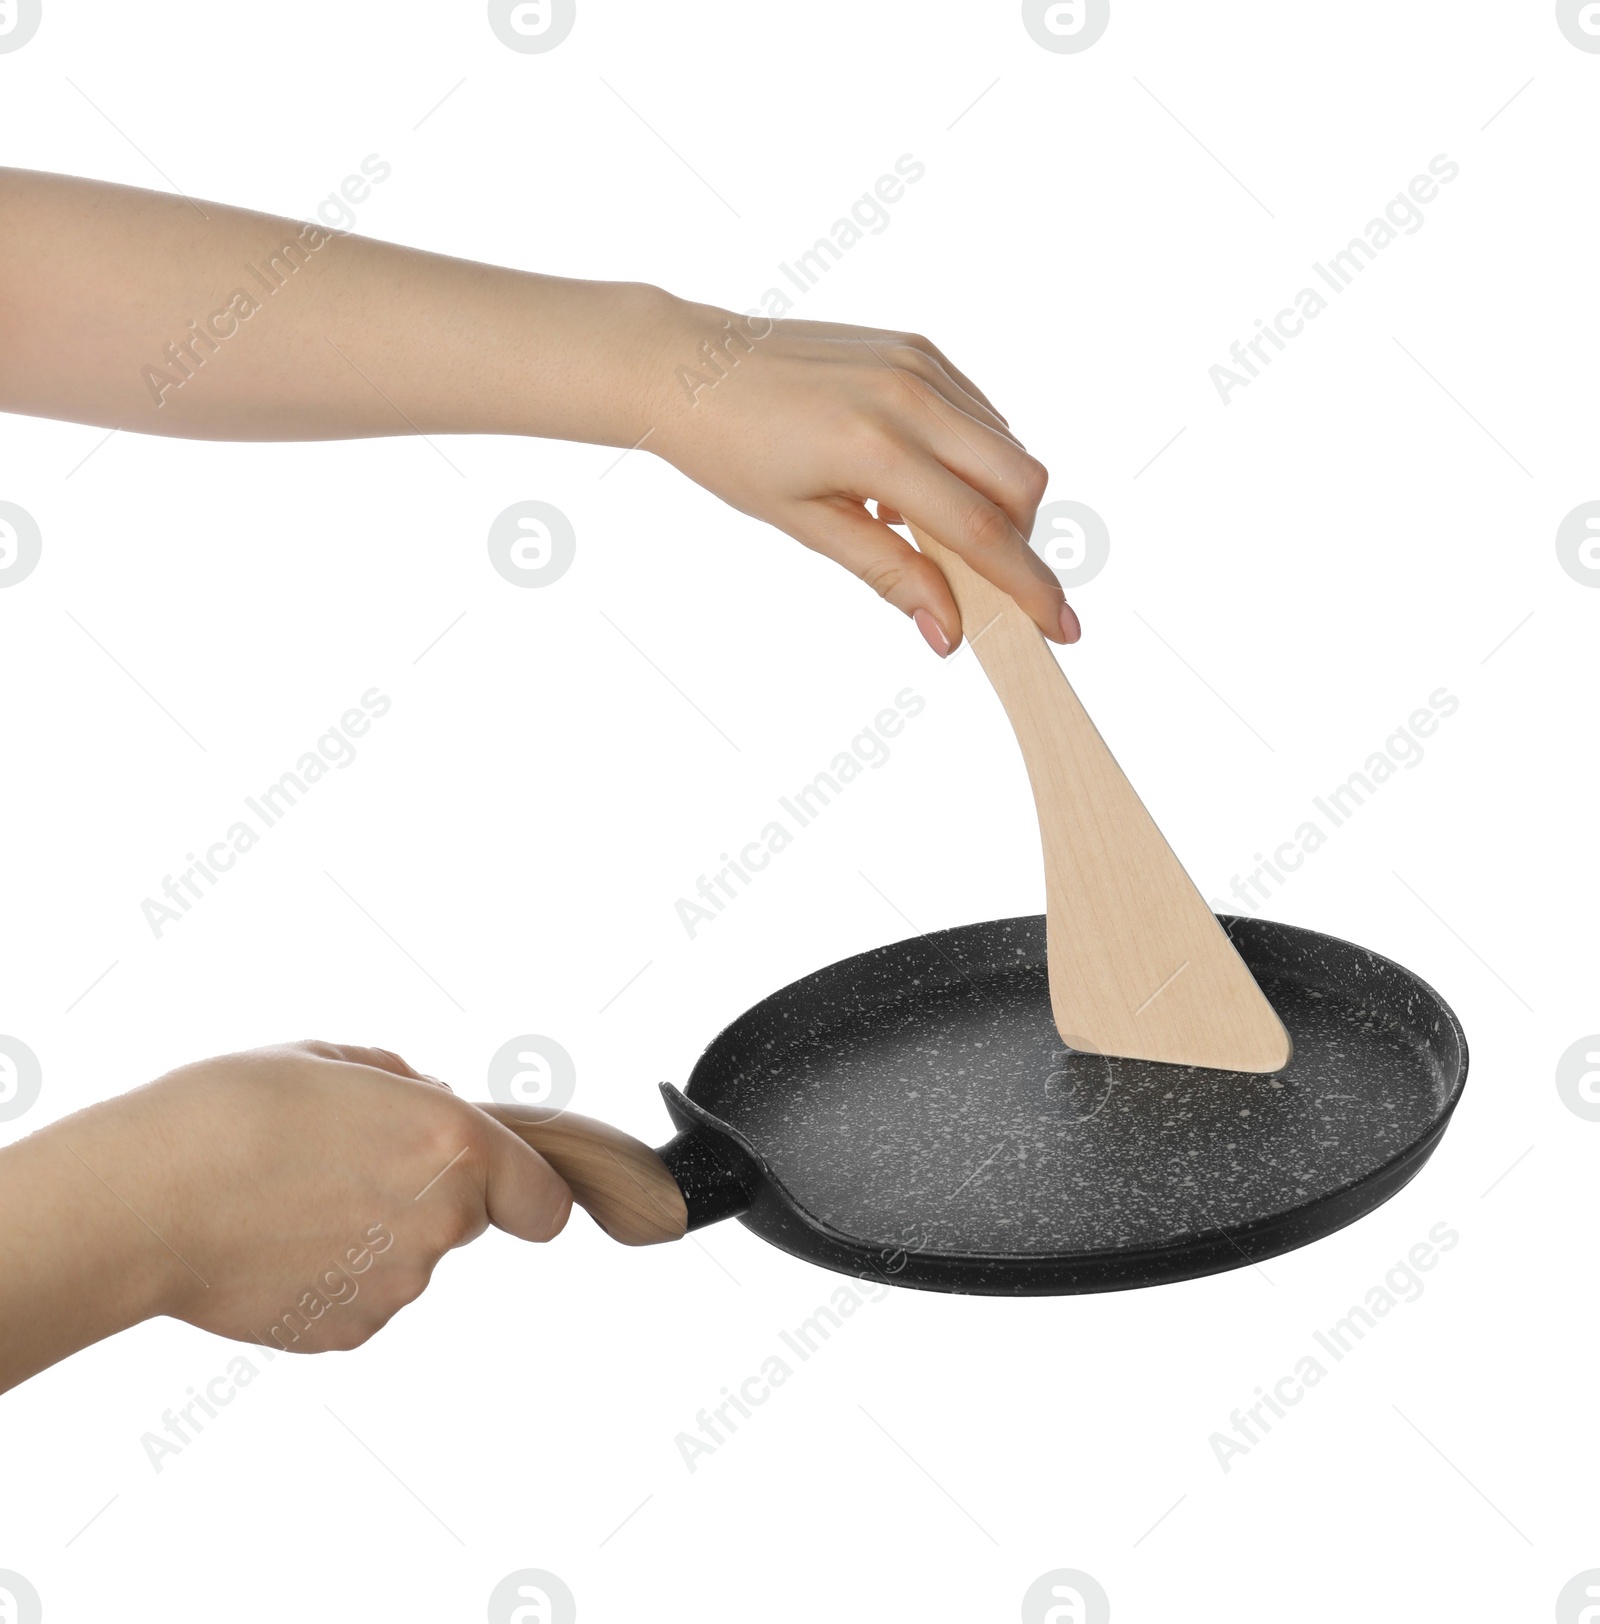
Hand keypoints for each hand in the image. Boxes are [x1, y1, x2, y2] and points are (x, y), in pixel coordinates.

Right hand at [0, 1041, 571, 1387]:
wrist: (142, 1199)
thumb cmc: (231, 1110)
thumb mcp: (331, 1061)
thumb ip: (404, 1087)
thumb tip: (437, 1103)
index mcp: (456, 1143)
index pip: (545, 1202)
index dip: (528, 1192)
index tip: (508, 1189)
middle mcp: (441, 1221)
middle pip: (464, 1218)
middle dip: (425, 1194)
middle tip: (343, 1167)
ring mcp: (396, 1287)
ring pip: (406, 1259)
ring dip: (370, 1236)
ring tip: (287, 1202)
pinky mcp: (344, 1333)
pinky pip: (360, 1301)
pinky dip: (329, 1280)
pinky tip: (271, 1247)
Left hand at [639, 297, 1079, 655]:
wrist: (690, 366)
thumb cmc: (734, 452)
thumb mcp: (807, 526)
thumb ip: (889, 575)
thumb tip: (949, 632)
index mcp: (876, 447)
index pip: (981, 531)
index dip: (1028, 587)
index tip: (1060, 627)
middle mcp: (910, 394)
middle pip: (1020, 480)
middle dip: (1021, 540)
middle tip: (987, 579)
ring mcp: (918, 362)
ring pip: (1007, 444)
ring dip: (995, 499)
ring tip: (927, 526)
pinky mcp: (916, 347)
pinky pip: (978, 412)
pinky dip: (971, 457)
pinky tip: (915, 482)